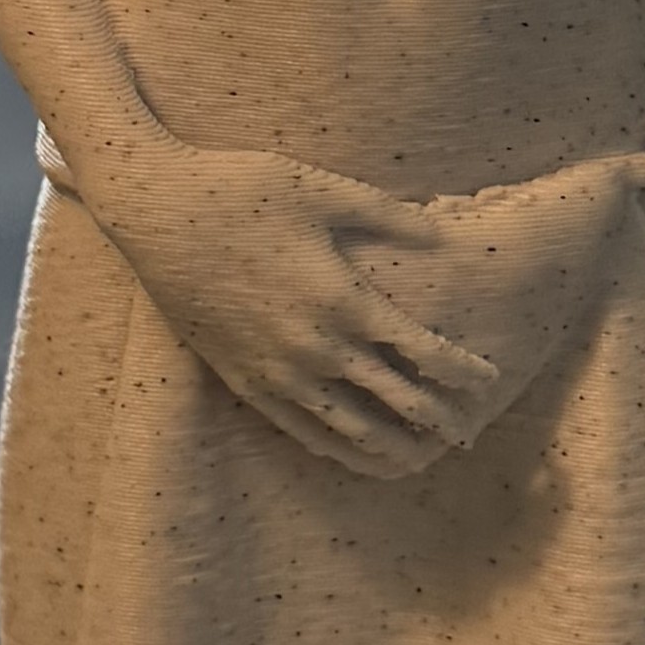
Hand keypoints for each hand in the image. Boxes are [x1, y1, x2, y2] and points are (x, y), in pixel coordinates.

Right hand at [78, 129, 504, 473]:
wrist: (154, 209)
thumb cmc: (241, 188)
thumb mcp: (322, 188)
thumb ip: (389, 215)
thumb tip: (447, 232)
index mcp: (342, 299)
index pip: (421, 352)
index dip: (462, 370)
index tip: (490, 378)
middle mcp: (313, 347)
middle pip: (395, 402)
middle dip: (439, 419)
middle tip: (471, 429)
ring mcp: (274, 370)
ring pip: (349, 430)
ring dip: (391, 447)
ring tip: (422, 457)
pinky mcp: (241, 380)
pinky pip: (299, 430)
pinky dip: (336, 447)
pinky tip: (355, 452)